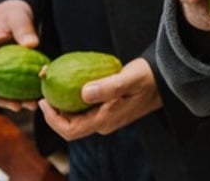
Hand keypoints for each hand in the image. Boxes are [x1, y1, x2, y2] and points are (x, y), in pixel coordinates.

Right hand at [0, 0, 39, 110]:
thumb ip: (23, 29)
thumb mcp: (17, 16)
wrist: (14, 12)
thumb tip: (32, 44)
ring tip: (29, 106)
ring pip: (0, 87)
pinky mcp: (5, 70)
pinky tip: (34, 99)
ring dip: (12, 99)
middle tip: (17, 107)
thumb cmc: (12, 12)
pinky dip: (20, 92)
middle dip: (0, 99)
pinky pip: (10, 84)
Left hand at [40, 58, 161, 138]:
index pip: (70, 130)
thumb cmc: (148, 78)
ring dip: (62, 104)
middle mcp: (103, 122)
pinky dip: (73, 98)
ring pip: (76, 116)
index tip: (42, 101)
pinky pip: (85, 107)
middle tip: (44, 90)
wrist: (166, 79)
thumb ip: (107, 87)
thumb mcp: (128, 80)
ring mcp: (106, 116)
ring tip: (54, 83)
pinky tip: (70, 82)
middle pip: (70, 125)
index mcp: (105, 121)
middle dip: (53, 111)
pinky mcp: (108, 108)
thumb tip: (83, 93)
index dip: (51, 119)